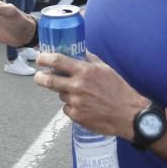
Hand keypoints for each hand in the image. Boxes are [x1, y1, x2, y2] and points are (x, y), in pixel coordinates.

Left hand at [33, 51, 147, 139]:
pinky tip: (84, 106)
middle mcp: (77, 86)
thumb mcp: (106, 69)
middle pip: (49, 80)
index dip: (45, 58)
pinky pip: (67, 108)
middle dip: (40, 77)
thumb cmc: (119, 90)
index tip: (40, 58)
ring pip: (61, 95)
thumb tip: (80, 52)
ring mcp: (75, 102)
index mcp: (85, 71)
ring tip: (79, 95)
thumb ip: (90, 60)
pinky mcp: (76, 116)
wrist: (127, 114)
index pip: (58, 61)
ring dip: (65, 93)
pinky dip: (71, 106)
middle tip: (39, 76)